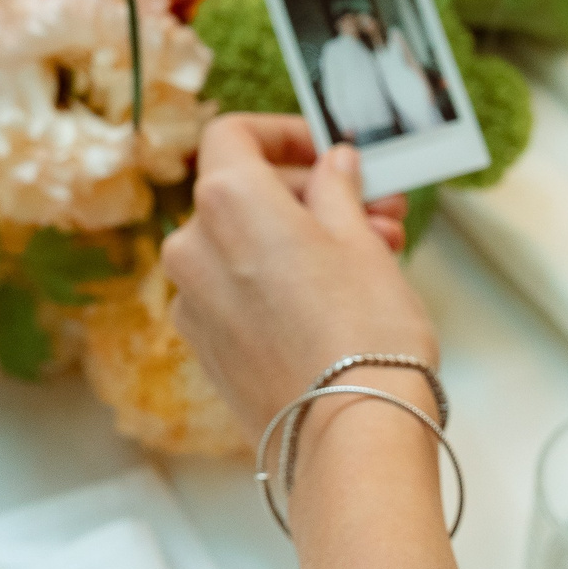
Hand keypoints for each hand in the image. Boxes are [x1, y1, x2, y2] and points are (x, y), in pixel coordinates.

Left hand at [160, 115, 429, 438]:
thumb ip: (336, 191)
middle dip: (310, 195)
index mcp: (227, 200)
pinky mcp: (205, 348)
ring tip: (373, 257)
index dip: (282, 134)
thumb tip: (332, 167)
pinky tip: (335, 299)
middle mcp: (193, 246)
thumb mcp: (361, 241)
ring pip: (244, 246)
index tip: (325, 151)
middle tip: (375, 209)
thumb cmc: (363, 331)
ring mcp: (192, 301)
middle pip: (243, 193)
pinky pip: (237, 292)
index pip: (234, 135)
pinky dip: (277, 281)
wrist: (348, 434)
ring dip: (300, 239)